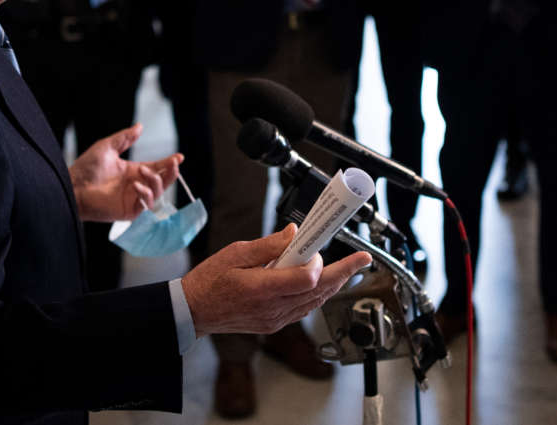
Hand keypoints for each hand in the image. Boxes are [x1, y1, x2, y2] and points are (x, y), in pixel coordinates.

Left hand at [68, 123, 182, 221]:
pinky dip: (146, 195)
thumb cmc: (86, 168)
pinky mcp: (128, 212)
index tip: (179, 156)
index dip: (169, 163)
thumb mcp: (107, 147)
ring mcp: (133, 199)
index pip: (157, 168)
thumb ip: (125, 138)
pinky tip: (137, 185)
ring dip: (156, 181)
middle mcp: (136, 186)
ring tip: (143, 170)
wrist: (73, 186)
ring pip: (157, 193)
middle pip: (162, 181)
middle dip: (170, 173)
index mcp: (133, 171)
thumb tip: (140, 126)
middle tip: (173, 163)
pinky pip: (145, 206)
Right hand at [181, 224, 372, 337]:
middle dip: (344, 273)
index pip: (307, 279)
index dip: (319, 263)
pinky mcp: (274, 324)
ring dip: (334, 285)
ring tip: (349, 268)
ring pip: (315, 303)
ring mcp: (275, 320)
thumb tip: (295, 233)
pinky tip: (322, 284)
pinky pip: (303, 310)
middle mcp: (273, 309)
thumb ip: (269, 244)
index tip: (318, 247)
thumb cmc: (210, 281)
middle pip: (319, 291)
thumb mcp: (236, 252)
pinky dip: (317, 295)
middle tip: (362, 259)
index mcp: (262, 289)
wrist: (193, 311)